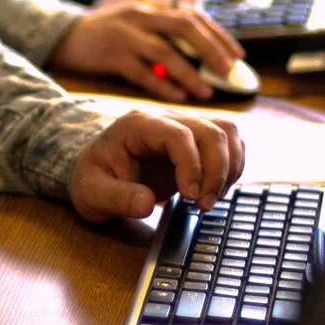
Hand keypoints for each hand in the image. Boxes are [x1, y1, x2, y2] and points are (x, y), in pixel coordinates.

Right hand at [51, 0, 245, 101]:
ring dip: (190, 73)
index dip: (219, 34)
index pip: (194, 15)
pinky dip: (162, 85)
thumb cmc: (107, 33)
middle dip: (212, 49)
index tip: (238, 55)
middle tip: (229, 71)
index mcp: (151, 5)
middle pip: (185, 26)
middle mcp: (141, 15)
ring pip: (165, 51)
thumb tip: (204, 49)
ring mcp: (125, 34)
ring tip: (206, 92)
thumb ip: (165, 29)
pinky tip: (178, 97)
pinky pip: (142, 73)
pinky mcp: (111, 56)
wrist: (63, 37)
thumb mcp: (137, 20)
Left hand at [69, 109, 242, 219]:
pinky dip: (232, 165)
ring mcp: (183, 125)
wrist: (95, 171)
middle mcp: (164, 119)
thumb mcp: (92, 193)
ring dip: (229, 167)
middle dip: (215, 171)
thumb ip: (116, 198)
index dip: (192, 166)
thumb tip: (145, 205)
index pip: (178, 135)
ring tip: (211, 199)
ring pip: (225, 131)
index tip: (190, 197)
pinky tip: (216, 189)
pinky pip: (228, 141)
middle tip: (203, 205)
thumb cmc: (92, 178)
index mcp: (137, 126)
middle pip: (209, 131)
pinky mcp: (195, 139)